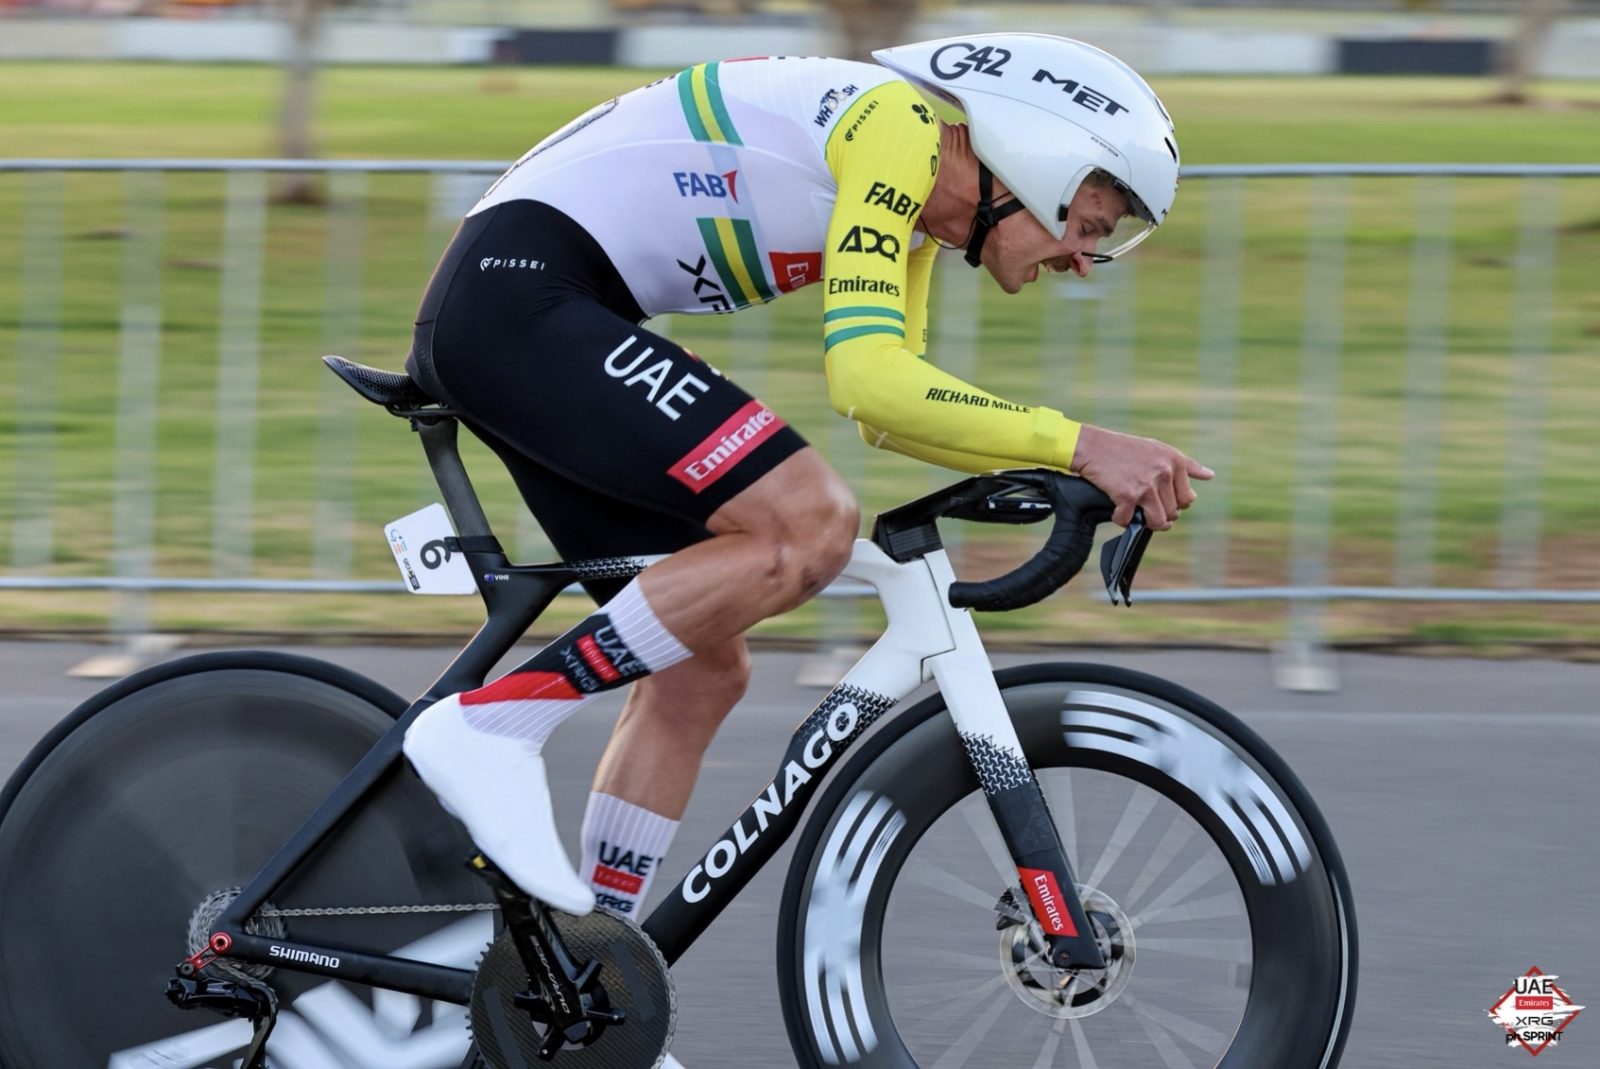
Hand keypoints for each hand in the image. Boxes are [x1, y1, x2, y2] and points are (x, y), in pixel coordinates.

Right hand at [1069, 424, 1212, 528]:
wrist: (1093, 446)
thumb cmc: (1125, 449)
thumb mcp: (1159, 450)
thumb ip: (1186, 465)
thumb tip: (1210, 475)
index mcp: (1175, 462)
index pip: (1187, 499)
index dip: (1174, 504)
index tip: (1160, 500)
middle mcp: (1164, 472)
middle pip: (1173, 513)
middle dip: (1159, 514)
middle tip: (1144, 506)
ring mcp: (1146, 485)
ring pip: (1158, 521)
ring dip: (1145, 521)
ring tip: (1135, 512)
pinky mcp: (1127, 495)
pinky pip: (1128, 520)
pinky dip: (1121, 519)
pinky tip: (1117, 509)